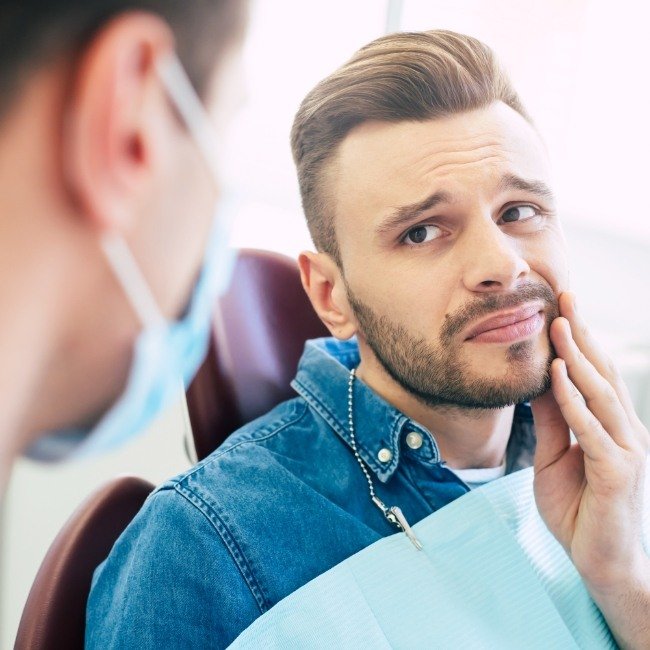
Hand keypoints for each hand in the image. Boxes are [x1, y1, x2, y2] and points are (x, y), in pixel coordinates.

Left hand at [531, 291, 649, 647]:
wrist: (600, 564)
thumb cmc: (578, 510)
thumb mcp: (553, 457)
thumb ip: (550, 421)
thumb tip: (538, 381)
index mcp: (612, 427)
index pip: (596, 375)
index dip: (582, 341)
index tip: (563, 308)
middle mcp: (626, 432)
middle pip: (603, 374)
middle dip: (584, 334)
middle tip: (566, 296)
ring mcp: (627, 451)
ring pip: (601, 395)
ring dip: (579, 357)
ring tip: (560, 324)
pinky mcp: (618, 473)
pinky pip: (591, 430)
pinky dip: (574, 400)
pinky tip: (560, 374)